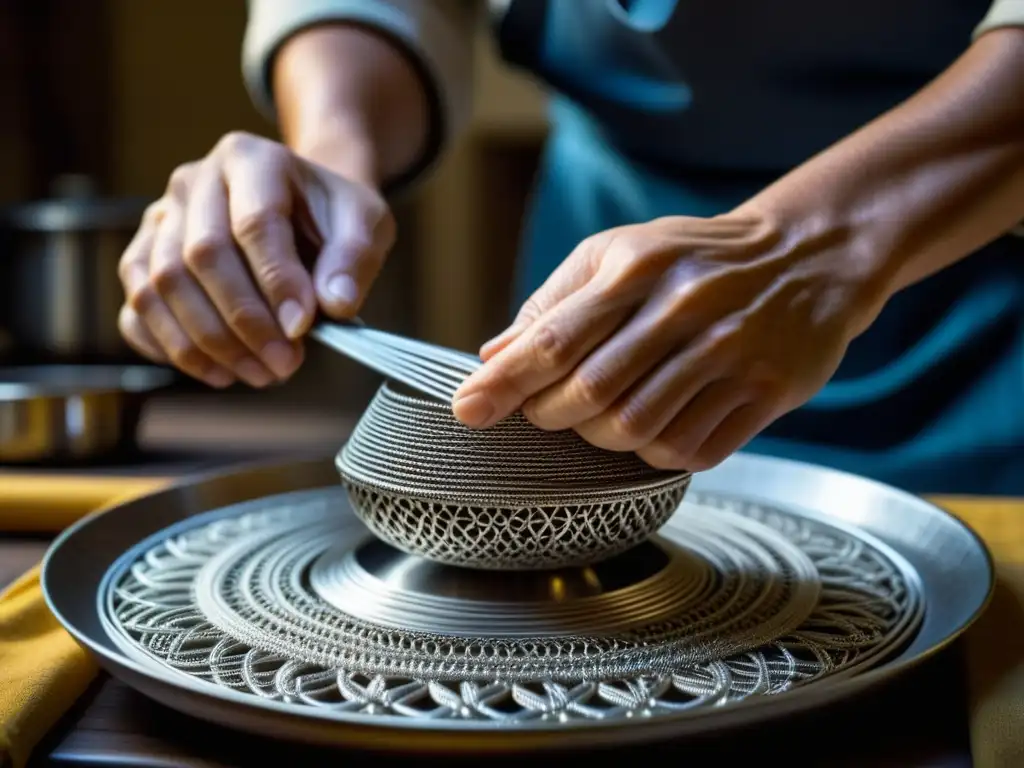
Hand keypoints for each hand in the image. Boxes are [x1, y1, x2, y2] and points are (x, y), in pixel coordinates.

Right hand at [117, 131, 394, 387]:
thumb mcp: (365, 224)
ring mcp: (161, 217)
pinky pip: (137, 305)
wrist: (303, 208)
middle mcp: (194, 181)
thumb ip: (354, 259)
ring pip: (161, 284)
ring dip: (208, 342)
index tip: (301, 329)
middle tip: (284, 365)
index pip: (254, 222)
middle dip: (244, 321)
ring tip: (259, 374)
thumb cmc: (332, 217)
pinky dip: (169, 346)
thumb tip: (334, 305)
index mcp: (251, 159)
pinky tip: (217, 371)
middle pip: (201, 255)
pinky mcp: (143, 254)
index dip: (276, 281)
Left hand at [452, 212, 885, 470]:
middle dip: (550, 416)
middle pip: (590, 395)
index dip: (504, 383)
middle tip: (545, 413)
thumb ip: (555, 302)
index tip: (467, 410)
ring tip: (602, 418)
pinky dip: (657, 453)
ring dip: (603, 439)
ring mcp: (730, 353)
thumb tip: (493, 355)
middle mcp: (684, 308)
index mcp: (638, 267)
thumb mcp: (621, 252)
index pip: (555, 338)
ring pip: (638, 432)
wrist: (809, 256)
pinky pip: (690, 451)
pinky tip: (656, 426)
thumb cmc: (692, 257)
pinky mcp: (767, 393)